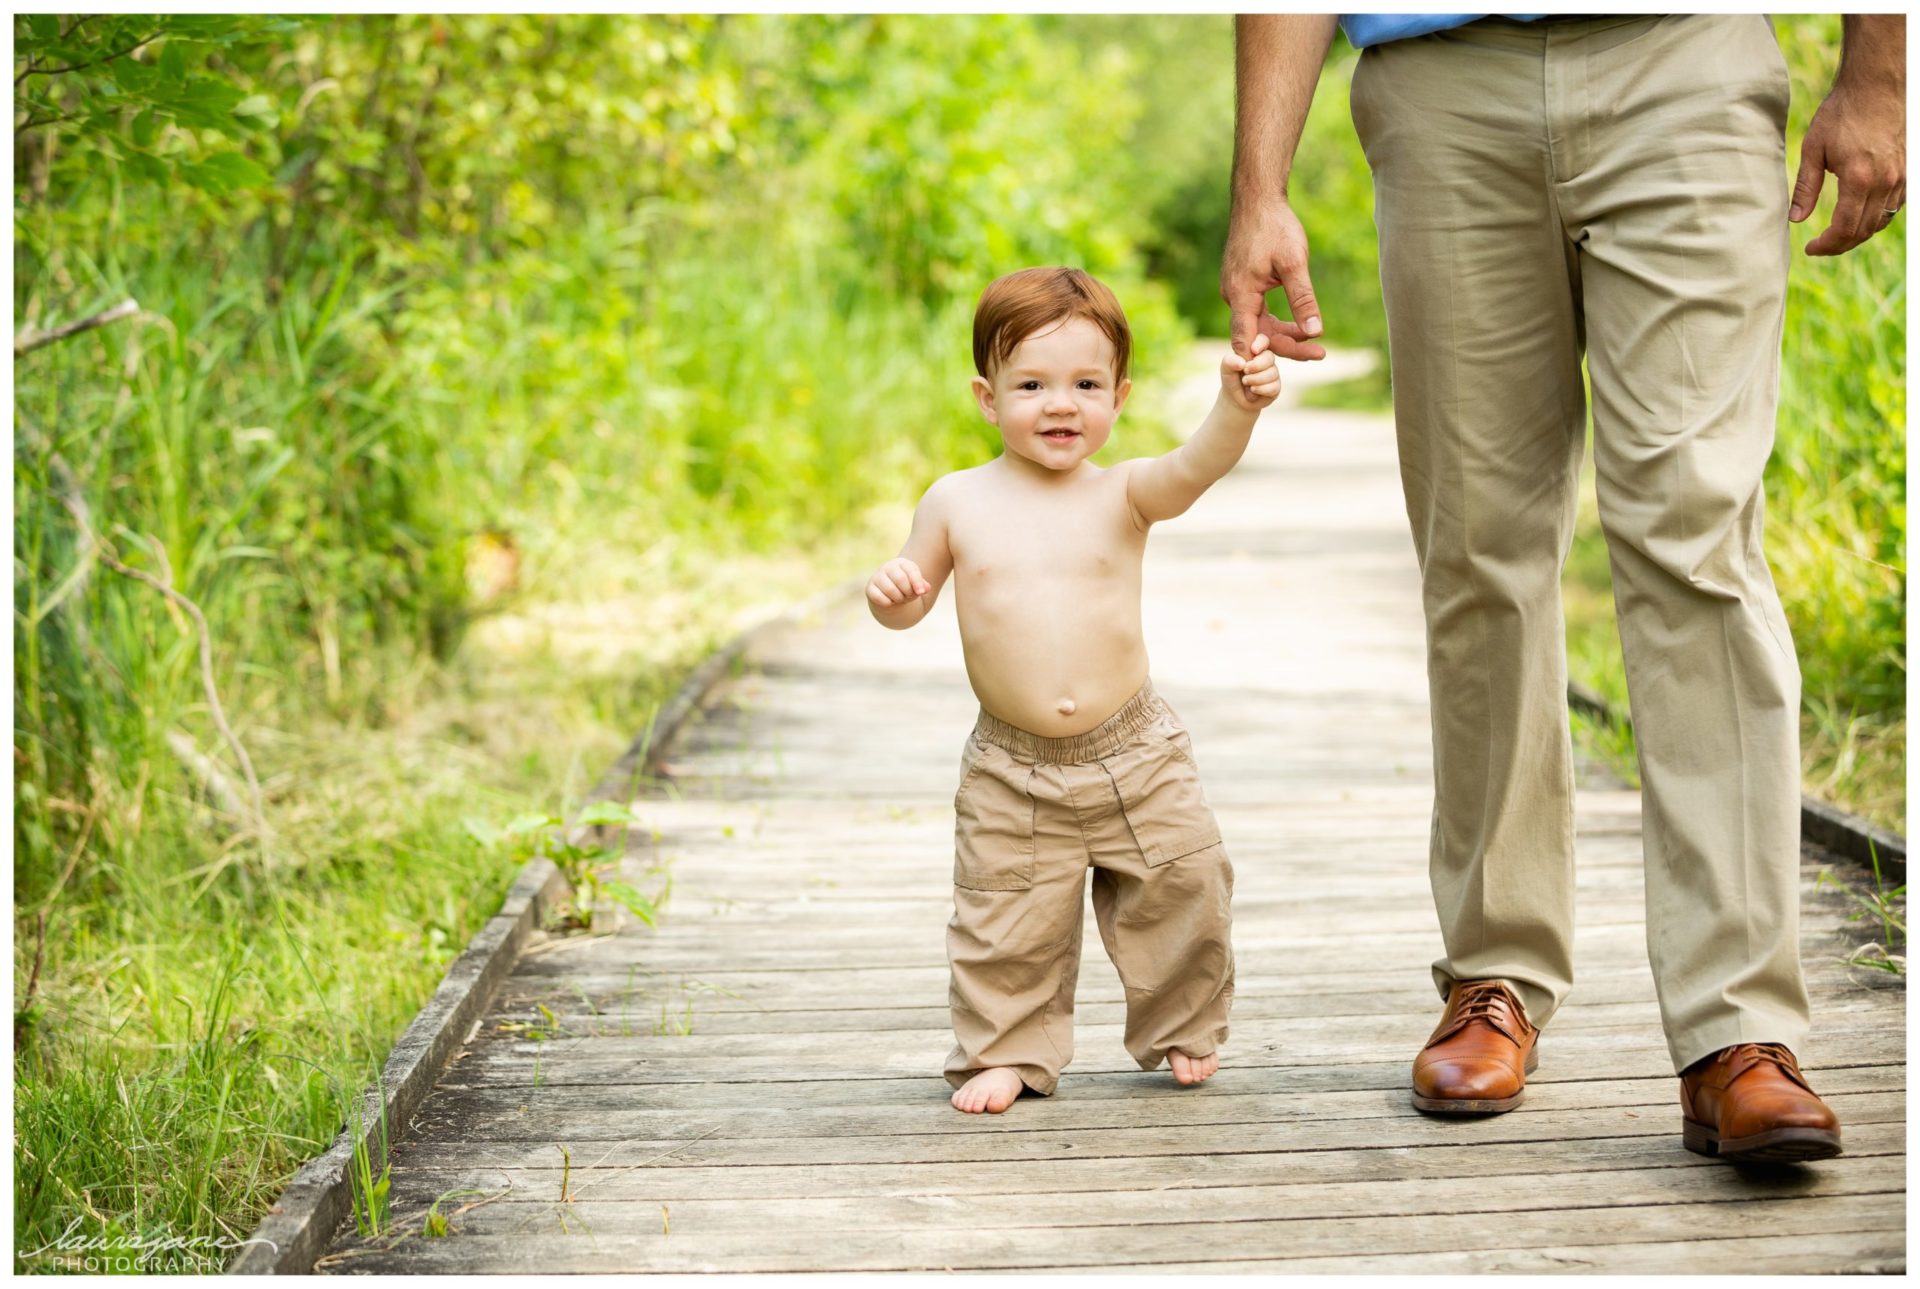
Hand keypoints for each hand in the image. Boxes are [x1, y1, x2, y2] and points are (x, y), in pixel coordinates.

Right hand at [867, 557, 928, 608]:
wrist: (890, 596)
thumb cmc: (906, 588)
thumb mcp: (916, 586)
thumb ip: (923, 586)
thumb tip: (925, 588)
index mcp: (902, 563)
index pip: (911, 570)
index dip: (917, 582)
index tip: (921, 593)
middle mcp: (888, 567)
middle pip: (901, 579)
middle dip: (907, 592)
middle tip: (908, 596)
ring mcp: (877, 577)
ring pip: (890, 590)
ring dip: (899, 598)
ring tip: (900, 598)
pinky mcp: (869, 588)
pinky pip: (879, 598)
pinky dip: (888, 603)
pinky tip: (890, 601)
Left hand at [1221, 331, 1281, 411]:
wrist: (1234, 398)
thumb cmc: (1231, 378)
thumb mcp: (1226, 368)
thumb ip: (1230, 361)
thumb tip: (1242, 363)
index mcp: (1255, 350)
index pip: (1263, 340)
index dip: (1260, 343)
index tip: (1253, 351)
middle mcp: (1267, 360)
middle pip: (1269, 357)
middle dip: (1256, 365)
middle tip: (1245, 371)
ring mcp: (1273, 373)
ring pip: (1272, 373)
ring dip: (1255, 379)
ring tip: (1245, 382)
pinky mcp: (1276, 387)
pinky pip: (1274, 387)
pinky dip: (1260, 389)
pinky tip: (1253, 390)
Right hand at [1222, 198, 1329, 361]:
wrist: (1257, 201)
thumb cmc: (1275, 227)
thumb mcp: (1294, 263)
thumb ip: (1303, 299)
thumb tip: (1315, 331)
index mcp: (1241, 295)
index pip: (1249, 341)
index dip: (1268, 358)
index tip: (1296, 363)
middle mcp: (1233, 297)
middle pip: (1257, 337)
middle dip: (1289, 347)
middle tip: (1321, 353)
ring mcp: (1236, 292)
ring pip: (1259, 326)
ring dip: (1285, 335)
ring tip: (1315, 341)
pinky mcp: (1242, 286)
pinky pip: (1257, 314)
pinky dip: (1277, 322)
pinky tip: (1299, 325)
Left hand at [1791, 80, 1905, 255]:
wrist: (1877, 85)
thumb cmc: (1842, 113)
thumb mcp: (1813, 149)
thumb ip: (1806, 188)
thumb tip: (1796, 219)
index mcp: (1859, 179)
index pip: (1845, 229)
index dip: (1827, 245)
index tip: (1810, 248)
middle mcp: (1886, 181)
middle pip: (1864, 231)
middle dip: (1840, 245)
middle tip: (1821, 246)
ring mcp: (1902, 176)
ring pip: (1881, 221)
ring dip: (1859, 233)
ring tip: (1836, 235)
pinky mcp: (1909, 169)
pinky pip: (1895, 206)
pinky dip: (1877, 218)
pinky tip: (1859, 216)